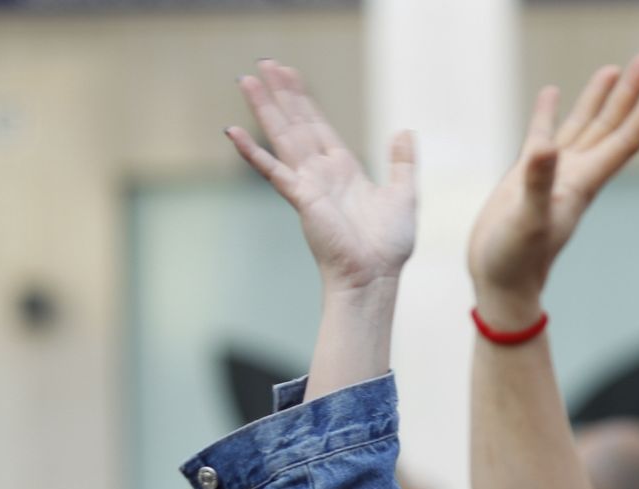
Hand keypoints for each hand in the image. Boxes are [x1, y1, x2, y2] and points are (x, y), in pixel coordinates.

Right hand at [226, 61, 415, 294]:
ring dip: (264, 109)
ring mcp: (308, 184)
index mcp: (343, 170)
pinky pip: (272, 170)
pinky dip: (252, 152)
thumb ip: (402, 163)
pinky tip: (232, 133)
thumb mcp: (404, 195)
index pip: (319, 126)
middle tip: (264, 63)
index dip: (304, 100)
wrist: (375, 276)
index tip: (290, 74)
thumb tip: (405, 131)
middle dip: (281, 94)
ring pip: (282, 137)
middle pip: (296, 124)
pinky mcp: (301, 198)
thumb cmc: (388, 246)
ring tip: (246, 81)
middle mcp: (321, 173)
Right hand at [467, 53, 638, 328]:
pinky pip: (544, 136)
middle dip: (630, 93)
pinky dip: (549, 113)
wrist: (500, 283)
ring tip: (613, 69)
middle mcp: (575, 176)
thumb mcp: (526, 219)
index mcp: (582, 183)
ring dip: (600, 99)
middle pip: (611, 126)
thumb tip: (546, 147)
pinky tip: (552, 93)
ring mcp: (553, 175)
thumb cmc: (516, 260)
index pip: (624, 141)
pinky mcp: (528, 177)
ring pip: (583, 127)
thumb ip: (537, 182)